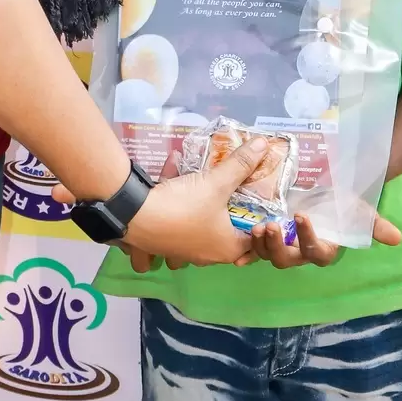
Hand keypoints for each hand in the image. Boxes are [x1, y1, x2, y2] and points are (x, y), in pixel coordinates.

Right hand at [53, 139, 273, 269]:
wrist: (136, 215)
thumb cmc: (184, 206)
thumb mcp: (216, 182)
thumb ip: (241, 164)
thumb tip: (265, 144)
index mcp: (228, 248)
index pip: (256, 243)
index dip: (261, 223)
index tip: (261, 203)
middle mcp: (209, 257)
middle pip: (230, 236)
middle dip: (234, 214)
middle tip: (238, 191)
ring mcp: (186, 253)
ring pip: (204, 231)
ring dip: (206, 211)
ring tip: (209, 187)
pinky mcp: (167, 244)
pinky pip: (182, 225)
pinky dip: (183, 205)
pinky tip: (176, 176)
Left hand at [247, 206, 400, 267]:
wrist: (326, 190)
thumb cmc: (343, 203)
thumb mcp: (359, 211)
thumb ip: (375, 225)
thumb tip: (397, 238)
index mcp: (323, 248)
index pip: (317, 252)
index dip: (309, 238)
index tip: (302, 215)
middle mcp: (301, 252)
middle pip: (288, 259)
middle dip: (278, 247)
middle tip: (270, 227)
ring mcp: (283, 246)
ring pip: (270, 255)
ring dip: (261, 245)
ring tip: (255, 227)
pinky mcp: (268, 239)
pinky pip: (255, 251)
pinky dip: (246, 253)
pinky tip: (236, 254)